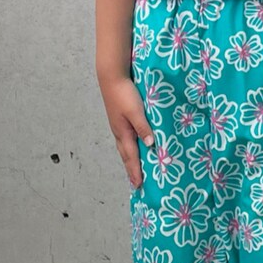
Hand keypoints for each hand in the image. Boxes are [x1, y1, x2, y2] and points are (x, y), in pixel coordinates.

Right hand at [99, 75, 154, 189]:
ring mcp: (118, 125)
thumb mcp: (136, 111)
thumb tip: (150, 145)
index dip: (136, 171)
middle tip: (136, 183)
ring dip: (130, 160)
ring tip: (134, 169)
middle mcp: (119, 132)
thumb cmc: (124, 94)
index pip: (132, 157)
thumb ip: (143, 127)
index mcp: (123, 133)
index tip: (139, 185)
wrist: (111, 77)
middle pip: (126, 155)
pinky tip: (133, 146)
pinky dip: (129, 148)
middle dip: (131, 169)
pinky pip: (125, 139)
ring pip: (124, 148)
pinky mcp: (119, 119)